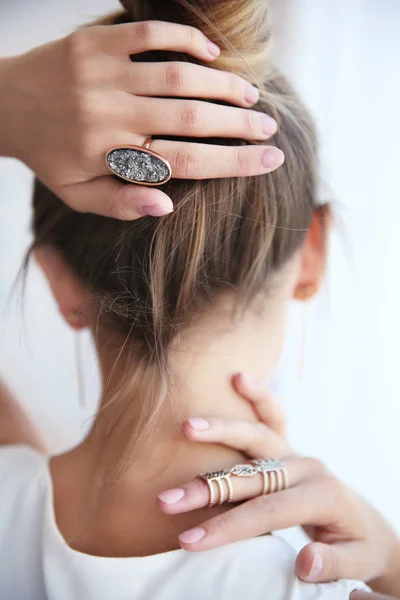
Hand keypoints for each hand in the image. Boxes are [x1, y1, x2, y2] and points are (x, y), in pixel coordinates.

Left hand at [0, 21, 282, 218]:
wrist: (6, 104)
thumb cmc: (50, 156)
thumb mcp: (78, 195)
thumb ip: (121, 205)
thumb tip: (168, 207)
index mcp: (109, 155)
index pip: (186, 162)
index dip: (234, 162)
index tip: (270, 159)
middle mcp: (110, 113)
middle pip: (192, 119)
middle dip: (240, 124)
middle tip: (270, 127)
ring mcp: (103, 72)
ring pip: (180, 76)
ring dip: (223, 85)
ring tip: (251, 95)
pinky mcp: (96, 42)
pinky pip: (150, 35)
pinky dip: (187, 41)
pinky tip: (213, 55)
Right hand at [158, 374, 399, 595]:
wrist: (363, 523)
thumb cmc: (356, 545)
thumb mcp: (357, 562)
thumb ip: (332, 563)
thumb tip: (305, 560)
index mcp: (322, 496)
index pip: (267, 511)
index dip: (226, 527)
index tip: (189, 540)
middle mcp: (307, 468)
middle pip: (250, 476)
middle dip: (206, 488)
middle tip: (166, 499)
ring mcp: (296, 453)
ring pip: (255, 437)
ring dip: (219, 431)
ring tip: (187, 426)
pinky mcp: (287, 446)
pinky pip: (273, 415)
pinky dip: (258, 396)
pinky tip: (240, 378)